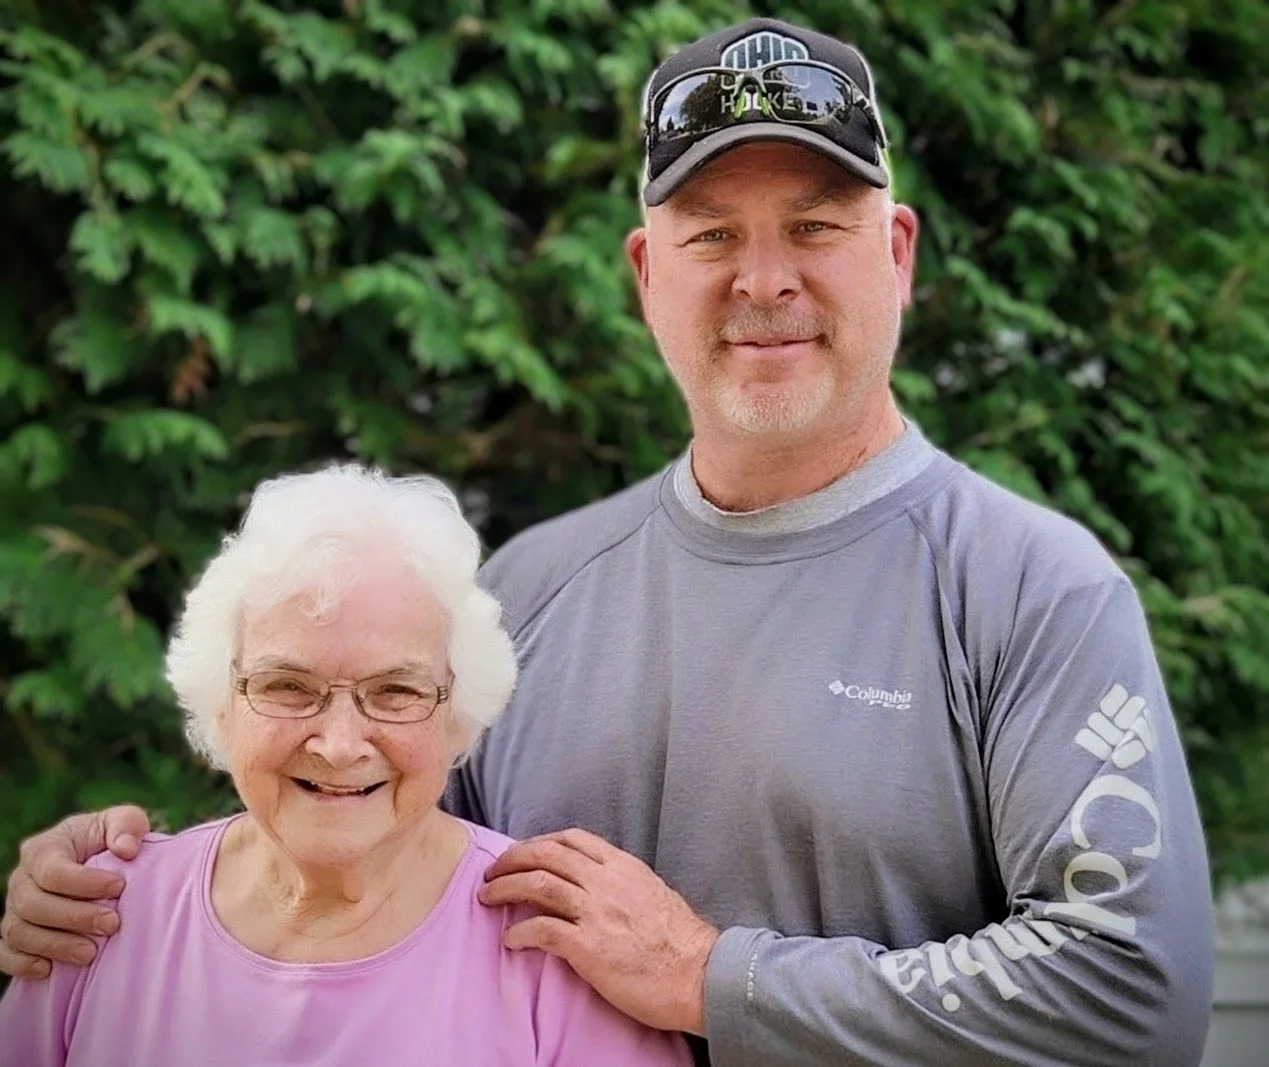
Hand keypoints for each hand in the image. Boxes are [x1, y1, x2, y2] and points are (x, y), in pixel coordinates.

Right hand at [0, 806, 149, 978]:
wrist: (101, 865)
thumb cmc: (110, 840)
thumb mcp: (123, 822)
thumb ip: (127, 825)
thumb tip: (127, 850)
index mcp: (43, 849)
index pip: (51, 870)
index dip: (83, 882)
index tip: (119, 887)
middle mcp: (22, 880)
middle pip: (33, 904)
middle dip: (74, 917)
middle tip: (112, 924)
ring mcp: (14, 910)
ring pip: (18, 932)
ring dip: (54, 945)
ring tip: (91, 953)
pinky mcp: (14, 937)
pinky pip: (5, 954)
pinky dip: (22, 964)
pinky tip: (49, 969)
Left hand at [477, 828, 719, 1035]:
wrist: (699, 975)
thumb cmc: (681, 942)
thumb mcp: (653, 893)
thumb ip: (622, 883)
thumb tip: (596, 886)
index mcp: (623, 866)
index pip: (572, 839)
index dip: (540, 842)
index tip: (524, 854)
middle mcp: (606, 882)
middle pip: (546, 855)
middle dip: (512, 859)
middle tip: (493, 872)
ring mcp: (596, 912)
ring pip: (537, 885)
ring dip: (504, 889)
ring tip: (486, 897)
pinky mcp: (588, 947)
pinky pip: (541, 930)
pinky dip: (519, 933)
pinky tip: (510, 940)